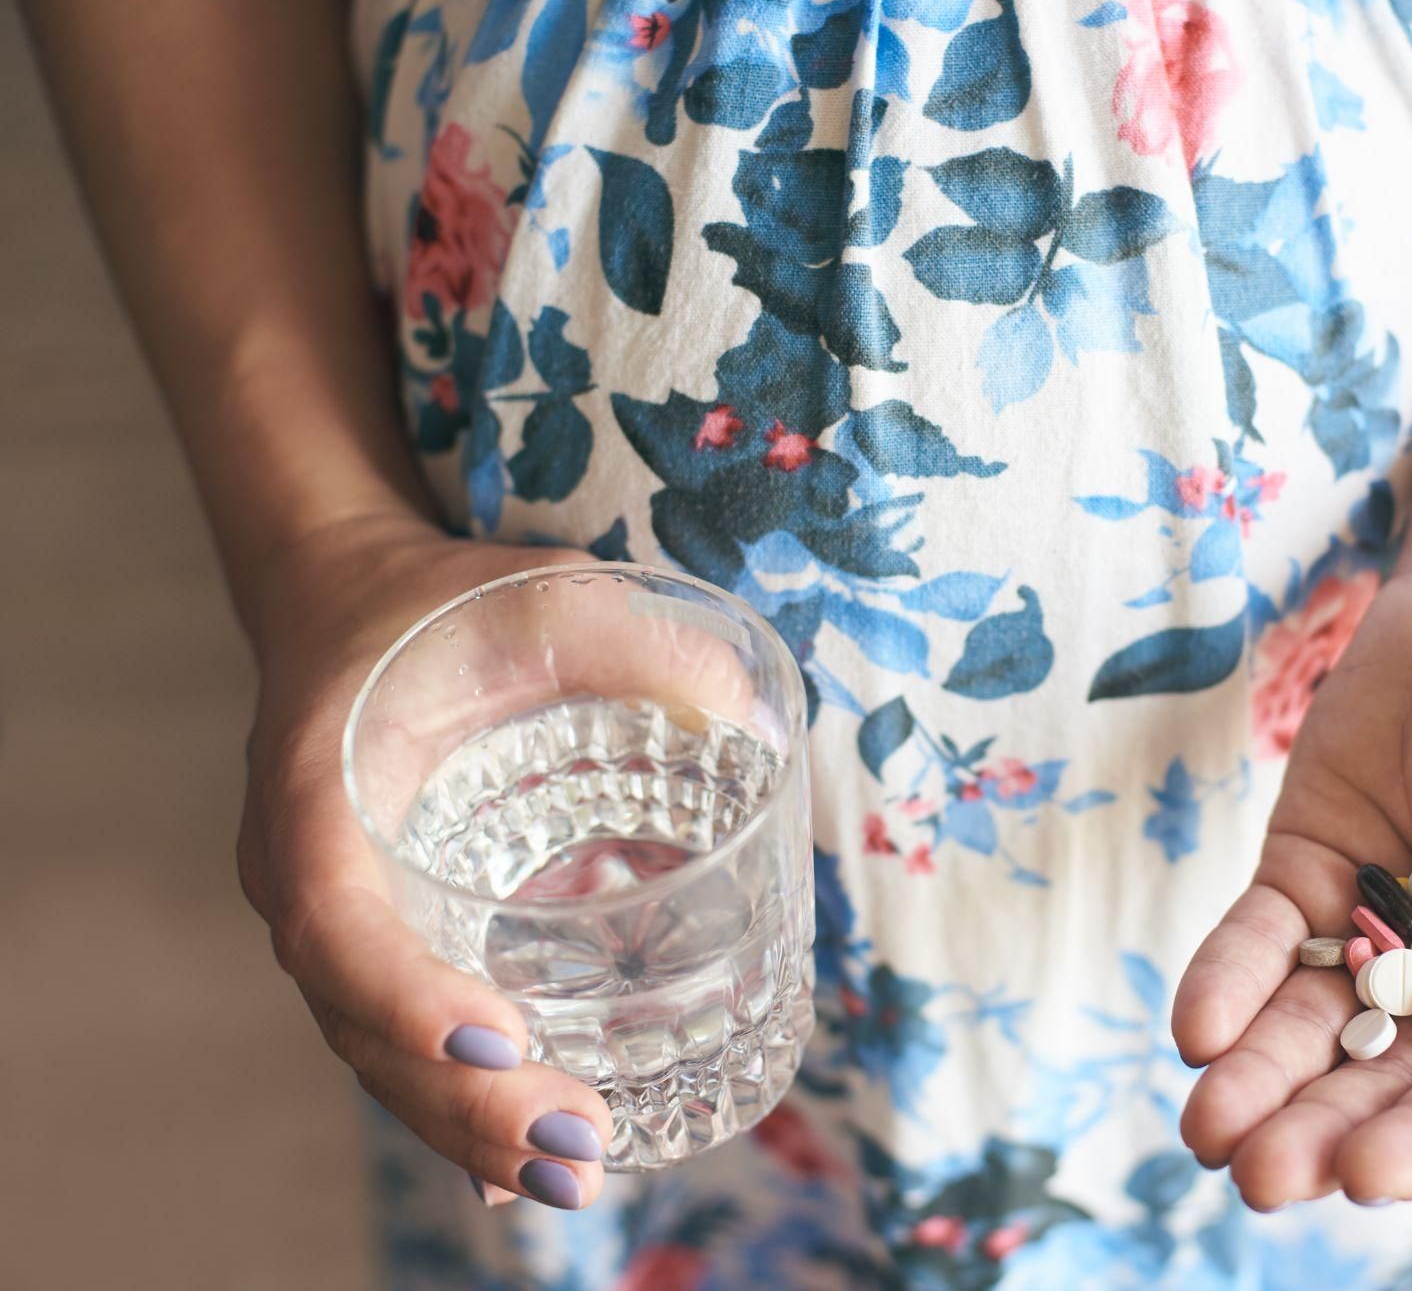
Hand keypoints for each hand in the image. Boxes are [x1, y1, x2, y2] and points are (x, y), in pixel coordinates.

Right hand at [235, 514, 611, 1209]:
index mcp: (315, 795)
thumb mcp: (538, 592)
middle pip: (362, 1023)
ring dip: (471, 1129)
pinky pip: (405, 1040)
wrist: (349, 603)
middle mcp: (308, 878)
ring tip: (577, 1177)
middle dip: (466, 1102)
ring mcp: (339, 921)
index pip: (336, 921)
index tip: (497, 1039)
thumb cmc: (444, 604)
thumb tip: (743, 713)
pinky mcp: (383, 940)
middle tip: (579, 1150)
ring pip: (383, 1054)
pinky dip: (461, 1109)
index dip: (405, 992)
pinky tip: (527, 1171)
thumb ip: (633, 638)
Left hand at [1172, 569, 1411, 1206]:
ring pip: (1307, 1027)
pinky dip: (1227, 983)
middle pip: (1382, 1080)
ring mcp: (1372, 929)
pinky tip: (1196, 1029)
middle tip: (1259, 1178)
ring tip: (1206, 1131)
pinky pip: (1260, 939)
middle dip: (1319, 1131)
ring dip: (1257, 1082)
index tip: (1365, 1172)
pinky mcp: (1306, 868)